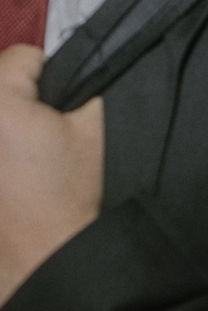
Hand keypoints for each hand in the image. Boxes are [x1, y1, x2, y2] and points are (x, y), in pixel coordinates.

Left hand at [0, 45, 103, 304]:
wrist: (44, 254)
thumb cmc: (65, 196)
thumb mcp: (94, 126)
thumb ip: (88, 81)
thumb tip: (81, 67)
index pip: (22, 57)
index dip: (50, 76)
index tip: (59, 106)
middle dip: (19, 101)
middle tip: (40, 135)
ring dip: (6, 128)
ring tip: (20, 158)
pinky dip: (2, 151)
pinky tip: (10, 174)